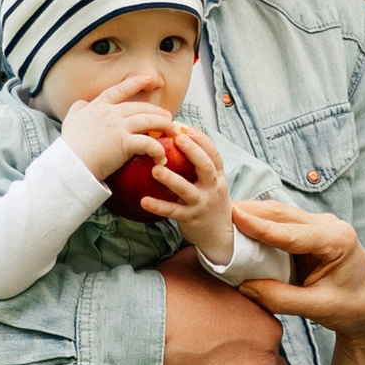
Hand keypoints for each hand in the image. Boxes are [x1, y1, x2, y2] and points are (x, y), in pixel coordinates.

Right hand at [61, 70, 178, 184]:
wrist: (70, 163)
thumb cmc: (70, 146)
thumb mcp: (70, 120)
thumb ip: (78, 108)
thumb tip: (83, 103)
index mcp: (99, 106)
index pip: (120, 90)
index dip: (136, 82)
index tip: (149, 79)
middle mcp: (111, 113)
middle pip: (141, 107)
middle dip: (157, 111)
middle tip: (168, 116)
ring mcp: (119, 127)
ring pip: (149, 121)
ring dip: (164, 126)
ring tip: (173, 131)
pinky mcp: (125, 143)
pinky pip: (148, 144)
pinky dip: (158, 150)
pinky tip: (161, 157)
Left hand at [143, 122, 235, 264]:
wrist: (219, 235)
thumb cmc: (209, 201)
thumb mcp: (211, 182)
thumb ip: (198, 164)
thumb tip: (177, 136)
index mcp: (218, 176)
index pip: (214, 155)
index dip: (202, 140)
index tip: (187, 129)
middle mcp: (212, 188)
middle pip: (206, 167)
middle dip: (193, 151)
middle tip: (177, 138)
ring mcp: (201, 204)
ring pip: (187, 190)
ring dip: (171, 179)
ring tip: (155, 170)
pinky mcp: (190, 218)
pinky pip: (172, 212)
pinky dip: (158, 206)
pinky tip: (144, 201)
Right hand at [232, 200, 364, 364]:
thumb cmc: (351, 309)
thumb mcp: (317, 308)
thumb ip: (280, 298)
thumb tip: (243, 286)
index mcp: (337, 240)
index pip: (290, 232)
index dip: (259, 224)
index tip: (232, 215)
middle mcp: (330, 225)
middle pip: (281, 214)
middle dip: (248, 212)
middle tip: (214, 212)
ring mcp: (320, 225)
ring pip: (279, 214)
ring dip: (250, 214)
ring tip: (219, 215)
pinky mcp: (310, 231)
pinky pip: (280, 223)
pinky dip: (258, 222)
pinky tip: (236, 224)